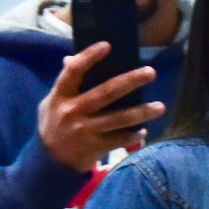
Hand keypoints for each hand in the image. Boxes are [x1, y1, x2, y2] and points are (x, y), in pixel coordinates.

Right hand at [37, 43, 164, 171]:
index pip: (73, 71)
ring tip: (160, 107)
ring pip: (119, 119)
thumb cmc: (53, 126)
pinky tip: (144, 131)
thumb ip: (64, 84)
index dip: (89, 57)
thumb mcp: (50, 103)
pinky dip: (133, 136)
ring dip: (142, 113)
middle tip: (150, 72)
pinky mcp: (95, 147)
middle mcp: (73, 111)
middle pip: (106, 92)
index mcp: (61, 96)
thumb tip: (70, 58)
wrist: (49, 163)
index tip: (107, 45)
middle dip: (130, 81)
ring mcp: (86, 130)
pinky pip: (119, 140)